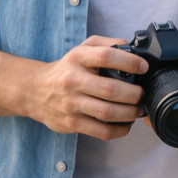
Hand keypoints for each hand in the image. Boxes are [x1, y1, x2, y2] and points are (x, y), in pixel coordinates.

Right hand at [20, 35, 146, 139]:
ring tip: (137, 109)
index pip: (106, 57)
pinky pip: (101, 131)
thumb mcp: (83, 48)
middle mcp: (73, 81)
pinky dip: (119, 130)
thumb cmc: (67, 68)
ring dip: (129, 113)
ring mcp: (71, 104)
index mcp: (78, 58)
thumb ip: (108, 45)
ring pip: (107, 113)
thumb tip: (133, 50)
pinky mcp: (72, 123)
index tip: (143, 67)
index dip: (129, 62)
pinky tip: (126, 124)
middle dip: (134, 94)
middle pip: (110, 89)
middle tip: (141, 93)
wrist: (34, 91)